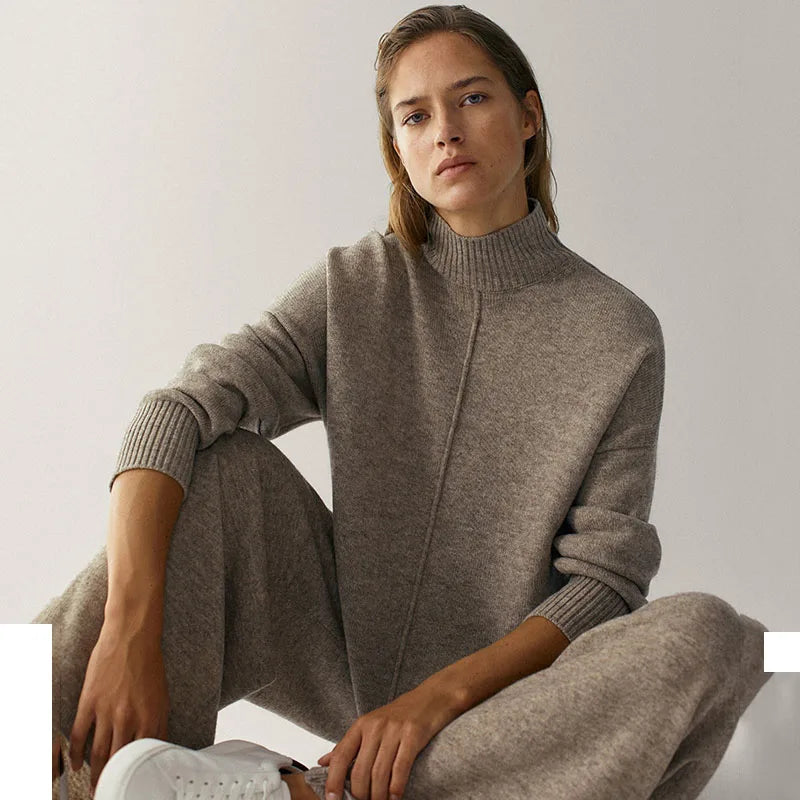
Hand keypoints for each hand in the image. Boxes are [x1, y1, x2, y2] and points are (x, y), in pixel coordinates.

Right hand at [69, 620, 169, 792]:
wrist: (133, 636)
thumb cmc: (149, 664)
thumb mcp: (162, 696)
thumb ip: (158, 724)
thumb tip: (157, 748)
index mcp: (151, 717)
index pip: (143, 757)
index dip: (136, 774)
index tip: (132, 784)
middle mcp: (129, 718)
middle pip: (118, 759)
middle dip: (113, 779)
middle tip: (108, 791)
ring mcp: (108, 711)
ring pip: (98, 752)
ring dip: (95, 773)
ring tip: (94, 786)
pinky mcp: (90, 702)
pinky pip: (80, 734)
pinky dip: (77, 752)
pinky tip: (76, 763)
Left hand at [317, 682, 460, 799]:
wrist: (432, 697)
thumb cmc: (400, 714)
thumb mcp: (370, 725)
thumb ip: (348, 745)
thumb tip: (323, 762)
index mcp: (361, 725)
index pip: (341, 756)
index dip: (334, 780)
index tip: (333, 799)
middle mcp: (375, 727)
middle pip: (360, 770)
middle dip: (361, 795)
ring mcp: (394, 730)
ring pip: (379, 773)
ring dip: (378, 796)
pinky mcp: (413, 734)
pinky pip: (400, 768)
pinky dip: (396, 788)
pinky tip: (396, 797)